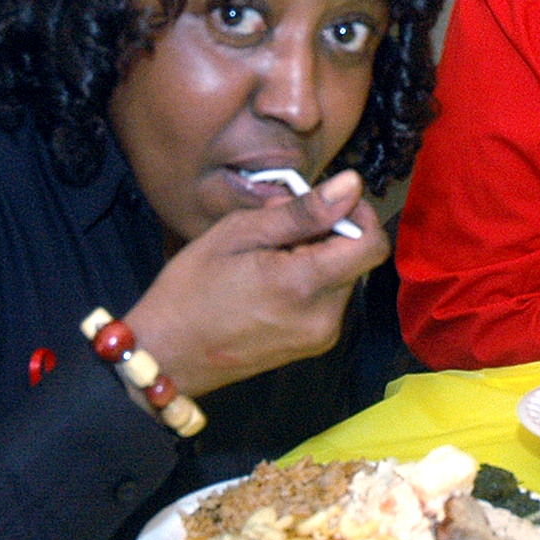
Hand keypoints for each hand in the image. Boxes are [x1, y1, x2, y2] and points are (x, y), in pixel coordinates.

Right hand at [123, 170, 388, 396]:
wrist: (166, 354)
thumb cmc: (192, 288)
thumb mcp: (240, 233)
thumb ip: (302, 211)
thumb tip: (352, 184)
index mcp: (305, 285)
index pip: (373, 244)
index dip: (359, 215)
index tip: (325, 204)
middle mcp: (325, 317)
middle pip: (358, 259)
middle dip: (330, 234)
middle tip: (278, 230)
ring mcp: (322, 336)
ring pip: (345, 277)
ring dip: (319, 257)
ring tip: (268, 257)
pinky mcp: (314, 345)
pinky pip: (330, 299)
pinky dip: (312, 281)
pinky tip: (271, 280)